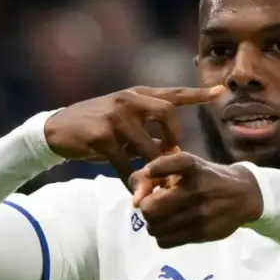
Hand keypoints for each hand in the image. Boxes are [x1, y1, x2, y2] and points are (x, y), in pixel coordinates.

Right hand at [44, 86, 222, 182]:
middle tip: (172, 155)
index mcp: (137, 95)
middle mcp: (129, 100)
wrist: (57, 129)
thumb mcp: (124, 120)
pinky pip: (126, 163)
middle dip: (175, 138)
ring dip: (155, 168)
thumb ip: (147, 130)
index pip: (173, 93)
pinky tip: (133, 188)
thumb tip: (173, 150)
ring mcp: (116, 116)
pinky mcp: (102, 136)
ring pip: (149, 146)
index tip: (221, 91)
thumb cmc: (96, 127)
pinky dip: (131, 179)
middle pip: (168, 114)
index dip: (198, 93)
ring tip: (158, 182)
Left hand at [130, 152, 263, 248]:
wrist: (244, 195)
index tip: (151, 176)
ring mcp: (200, 213)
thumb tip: (135, 199)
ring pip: (155, 227)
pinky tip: (172, 227)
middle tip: (156, 205)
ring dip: (154, 223)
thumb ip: (156, 171)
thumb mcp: (187, 165)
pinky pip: (165, 241)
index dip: (148, 175)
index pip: (166, 165)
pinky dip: (162, 236)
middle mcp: (196, 189)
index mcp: (191, 166)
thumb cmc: (208, 177)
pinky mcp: (203, 233)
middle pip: (149, 208)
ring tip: (165, 217)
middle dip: (147, 207)